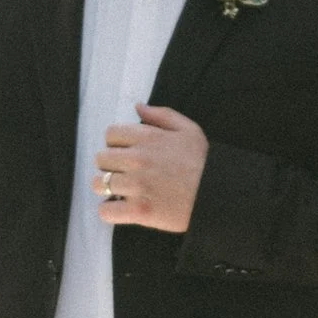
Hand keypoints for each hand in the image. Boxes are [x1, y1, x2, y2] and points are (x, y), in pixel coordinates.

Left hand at [96, 103, 208, 234]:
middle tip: (125, 173)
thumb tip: (138, 107)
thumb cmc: (203, 162)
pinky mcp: (139, 211)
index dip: (116, 144)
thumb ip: (162, 115)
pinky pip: (106, 211)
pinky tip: (120, 208)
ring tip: (121, 191)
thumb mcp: (189, 130)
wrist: (218, 195)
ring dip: (107, 187)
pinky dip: (109, 211)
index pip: (110, 134)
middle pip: (101, 158)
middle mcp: (138, 160)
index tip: (126, 153)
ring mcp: (137, 186)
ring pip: (99, 184)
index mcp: (148, 138)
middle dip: (111, 165)